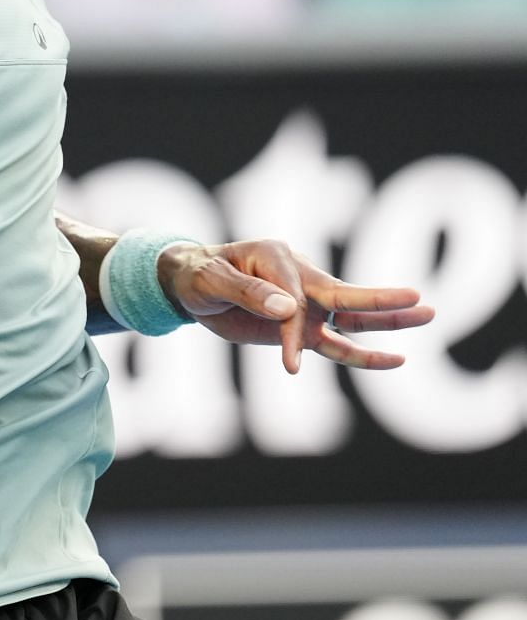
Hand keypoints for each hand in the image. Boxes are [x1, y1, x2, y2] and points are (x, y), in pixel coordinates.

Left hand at [158, 240, 434, 373]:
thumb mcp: (210, 281)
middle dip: (379, 299)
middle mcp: (300, 279)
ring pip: (351, 317)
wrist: (189, 285)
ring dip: (387, 320)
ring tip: (428, 314)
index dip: (293, 326)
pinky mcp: (303, 329)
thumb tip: (287, 308)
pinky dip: (364, 355)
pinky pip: (338, 344)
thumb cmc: (198, 275)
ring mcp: (307, 305)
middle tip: (417, 298)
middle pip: (344, 294)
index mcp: (277, 258)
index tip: (290, 361)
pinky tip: (395, 360)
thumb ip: (245, 292)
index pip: (296, 294)